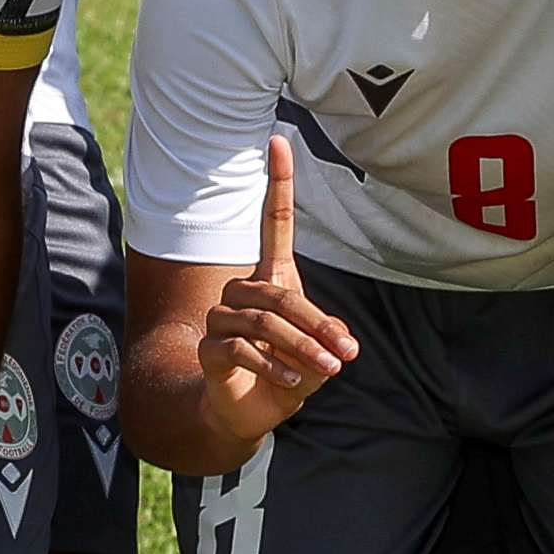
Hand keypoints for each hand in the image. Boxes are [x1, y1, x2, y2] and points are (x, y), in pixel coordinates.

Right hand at [195, 138, 359, 453]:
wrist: (249, 413)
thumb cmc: (288, 371)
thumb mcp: (319, 354)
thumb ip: (328, 340)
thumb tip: (342, 345)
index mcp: (272, 279)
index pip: (274, 221)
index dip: (278, 182)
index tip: (278, 140)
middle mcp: (242, 291)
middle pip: (279, 294)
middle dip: (315, 326)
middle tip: (344, 357)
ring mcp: (222, 318)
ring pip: (262, 322)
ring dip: (299, 349)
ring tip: (325, 372)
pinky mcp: (209, 348)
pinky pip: (239, 348)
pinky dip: (271, 367)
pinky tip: (290, 383)